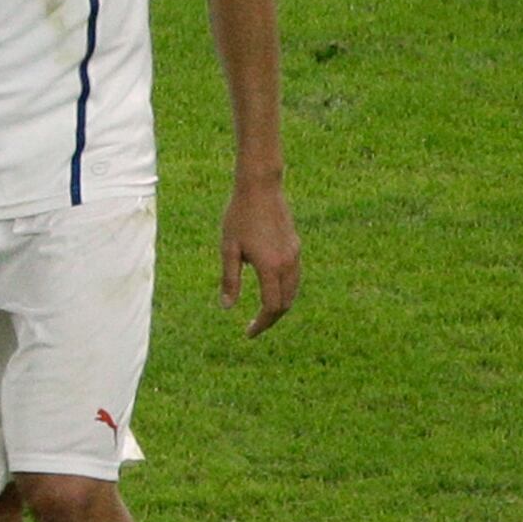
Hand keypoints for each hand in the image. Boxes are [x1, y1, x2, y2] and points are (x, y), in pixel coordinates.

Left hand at [224, 173, 300, 335]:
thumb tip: (226, 307)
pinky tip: (272, 290)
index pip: (271, 307)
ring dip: (280, 306)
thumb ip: (230, 279)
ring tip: (263, 313)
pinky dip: (286, 290)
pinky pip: (295, 277)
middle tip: (254, 327)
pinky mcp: (295, 246)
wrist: (260, 188)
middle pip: (285, 303)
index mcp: (270, 267)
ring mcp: (295, 254)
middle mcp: (287, 264)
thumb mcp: (228, 249)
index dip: (261, 324)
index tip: (248, 334)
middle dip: (271, 319)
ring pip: (293, 291)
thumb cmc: (239, 216)